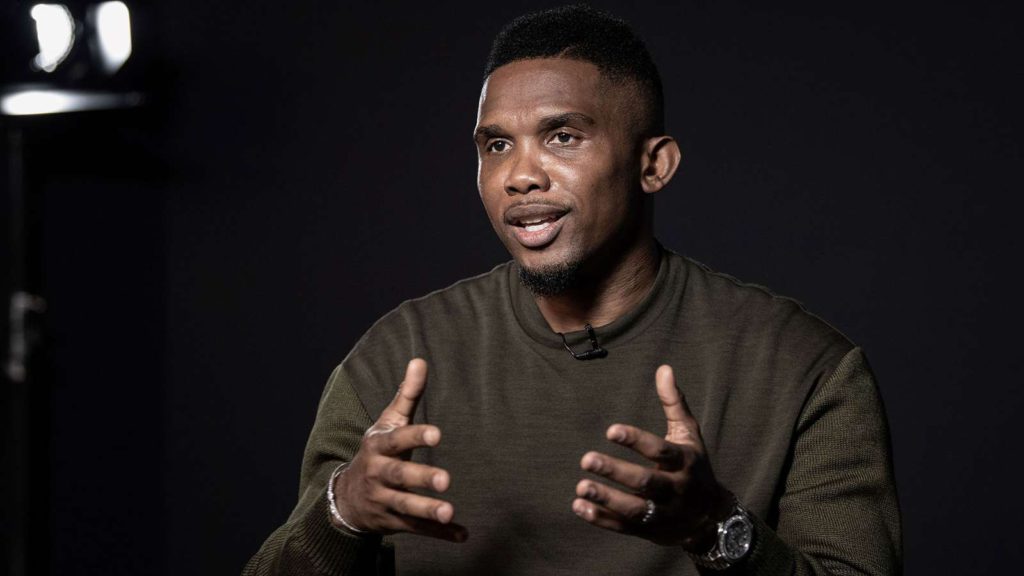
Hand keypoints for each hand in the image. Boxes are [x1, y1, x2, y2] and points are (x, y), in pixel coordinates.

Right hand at [332, 359, 467, 541]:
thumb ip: (407, 395)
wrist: (346, 497)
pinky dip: (438, 534)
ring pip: (405, 507)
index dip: (416, 437)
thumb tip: (420, 360)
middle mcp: (377, 474)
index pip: (397, 440)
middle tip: (446, 480)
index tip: (438, 434)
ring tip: (450, 511)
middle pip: (399, 476)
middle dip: (421, 478)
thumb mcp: (387, 422)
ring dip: (428, 510)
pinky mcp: (392, 523)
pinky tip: (462, 534)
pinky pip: (416, 529)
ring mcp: (383, 500)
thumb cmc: (377, 451)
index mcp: (378, 446)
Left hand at [573, 365, 732, 550]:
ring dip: (606, 498)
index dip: (636, 441)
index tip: (610, 430)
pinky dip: (601, 519)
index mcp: (685, 462)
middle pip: (645, 482)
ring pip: (634, 508)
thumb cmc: (694, 465)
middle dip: (616, 471)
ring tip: (581, 485)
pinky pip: (624, 527)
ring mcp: (663, 513)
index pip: (660, 451)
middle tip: (586, 459)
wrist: (711, 518)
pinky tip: (579, 506)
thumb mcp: (689, 434)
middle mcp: (676, 489)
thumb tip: (664, 368)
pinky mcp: (650, 531)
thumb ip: (674, 403)